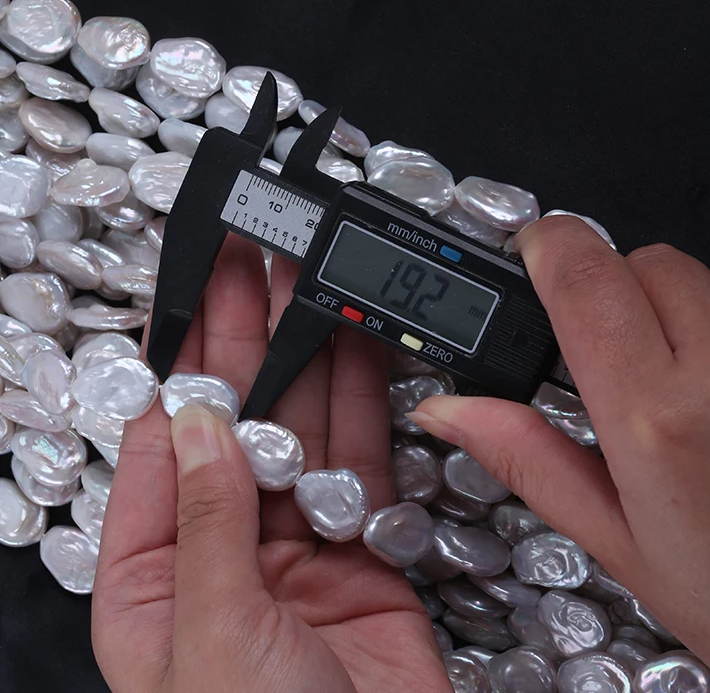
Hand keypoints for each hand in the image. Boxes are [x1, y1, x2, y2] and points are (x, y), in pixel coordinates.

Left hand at [92, 235, 449, 692]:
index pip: (159, 446)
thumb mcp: (214, 634)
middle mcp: (223, 550)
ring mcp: (295, 545)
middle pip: (234, 424)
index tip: (194, 302)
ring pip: (300, 431)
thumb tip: (198, 425)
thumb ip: (210, 519)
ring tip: (306, 291)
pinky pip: (356, 461)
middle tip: (253, 270)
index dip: (176, 367)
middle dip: (242, 344)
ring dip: (304, 361)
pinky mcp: (359, 547)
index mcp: (153, 575)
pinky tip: (354, 355)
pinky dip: (360, 407)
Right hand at [413, 216, 709, 692]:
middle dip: (604, 289)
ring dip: (665, 310)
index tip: (532, 253)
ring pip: (694, 277)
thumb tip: (449, 410)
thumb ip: (522, 454)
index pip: (585, 278)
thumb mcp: (611, 535)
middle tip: (602, 354)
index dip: (546, 246)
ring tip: (673, 386)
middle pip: (637, 262)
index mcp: (660, 419)